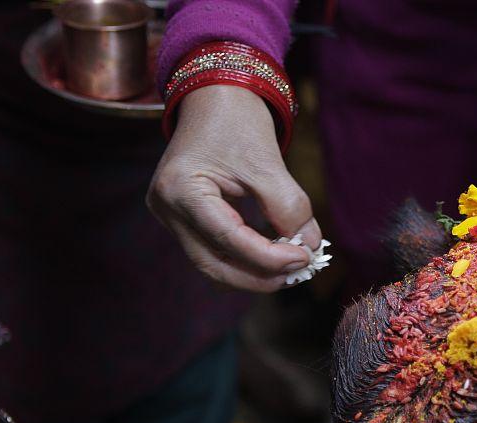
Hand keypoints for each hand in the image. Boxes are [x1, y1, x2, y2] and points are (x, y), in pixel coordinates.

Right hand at [147, 84, 321, 292]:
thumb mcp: (267, 162)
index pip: (229, 241)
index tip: (305, 259)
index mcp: (180, 189)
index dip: (270, 258)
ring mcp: (170, 215)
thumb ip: (289, 208)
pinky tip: (274, 256)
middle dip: (260, 275)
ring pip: (213, 264)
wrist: (214, 94)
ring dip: (253, 272)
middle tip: (299, 272)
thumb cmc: (236, 119)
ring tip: (290, 268)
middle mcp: (166, 207)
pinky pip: (214, 250)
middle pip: (214, 265)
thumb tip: (310, 249)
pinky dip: (245, 258)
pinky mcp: (182, 218)